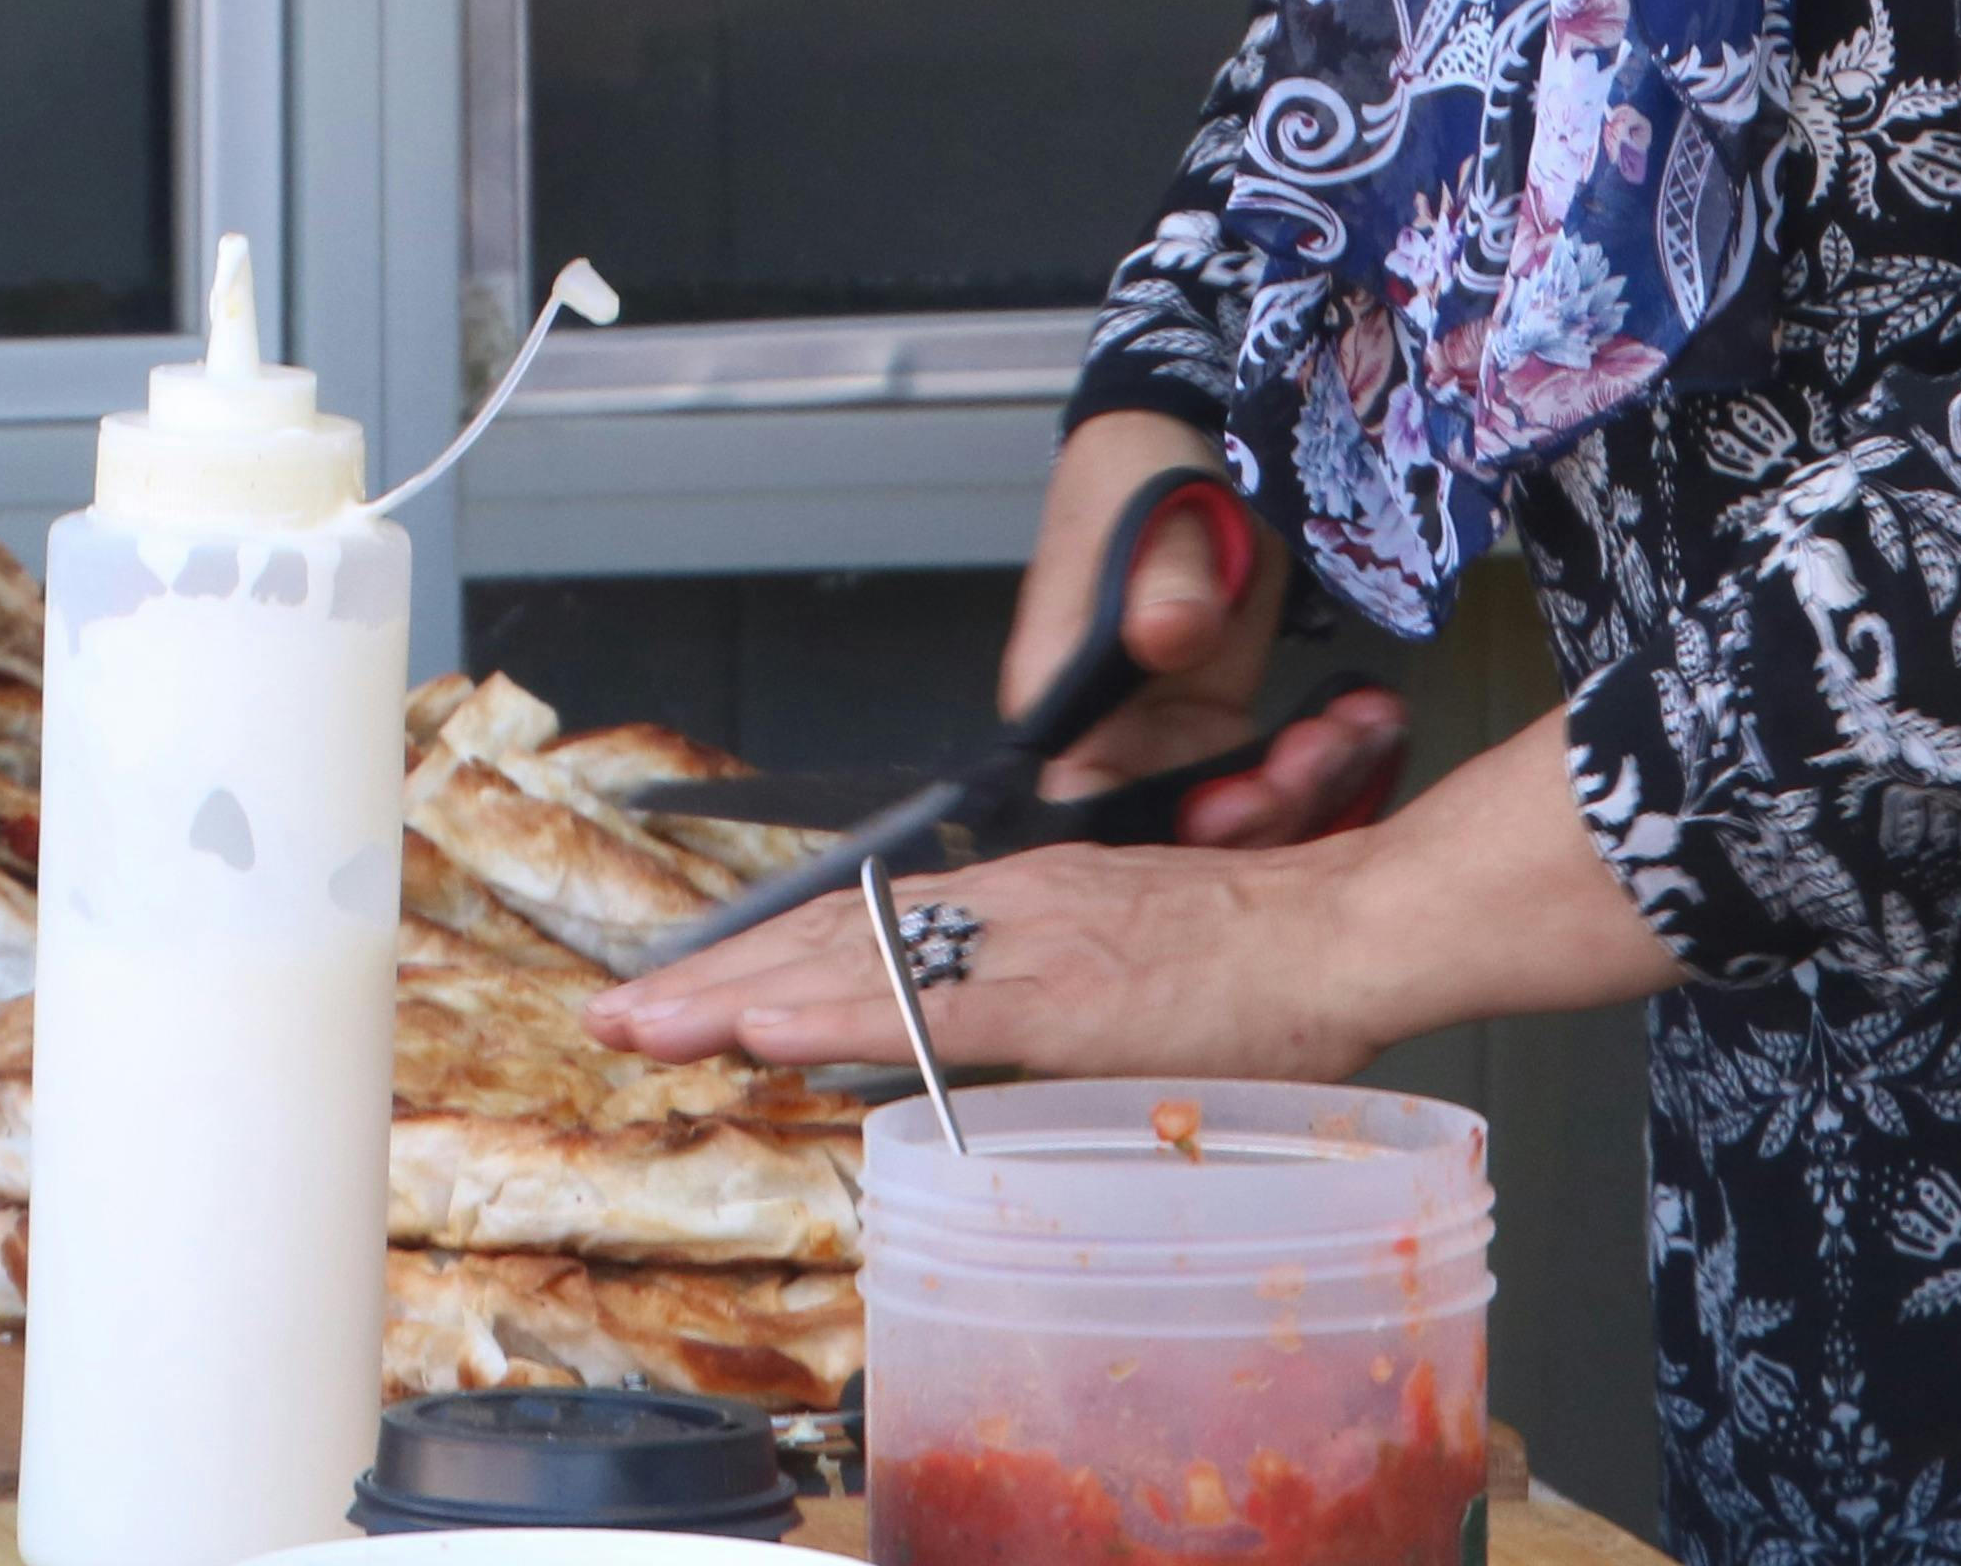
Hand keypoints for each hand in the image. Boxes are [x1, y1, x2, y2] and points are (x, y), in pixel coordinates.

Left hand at [581, 702, 1690, 1076]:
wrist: (1345, 930)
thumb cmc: (1256, 963)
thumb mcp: (1123, 974)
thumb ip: (1045, 1008)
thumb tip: (978, 1054)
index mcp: (1016, 906)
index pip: (861, 930)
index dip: (762, 960)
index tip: (681, 990)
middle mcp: (1000, 908)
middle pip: (829, 941)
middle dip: (712, 979)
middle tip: (615, 1012)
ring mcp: (1021, 943)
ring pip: (851, 963)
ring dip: (738, 993)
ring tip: (649, 1021)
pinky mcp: (1055, 989)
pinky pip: (922, 1004)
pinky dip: (833, 1013)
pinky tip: (765, 1029)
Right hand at [1015, 413, 1407, 842]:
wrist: (1186, 442)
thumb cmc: (1140, 476)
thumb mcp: (1153, 516)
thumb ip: (1162, 581)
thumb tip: (1168, 639)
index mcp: (1063, 703)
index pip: (1082, 807)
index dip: (1154, 835)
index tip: (1234, 805)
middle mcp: (1111, 738)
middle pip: (1174, 831)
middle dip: (1259, 814)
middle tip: (1322, 753)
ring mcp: (1172, 736)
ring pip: (1238, 812)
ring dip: (1310, 787)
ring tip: (1361, 724)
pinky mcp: (1224, 724)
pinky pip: (1276, 773)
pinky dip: (1332, 759)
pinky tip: (1372, 718)